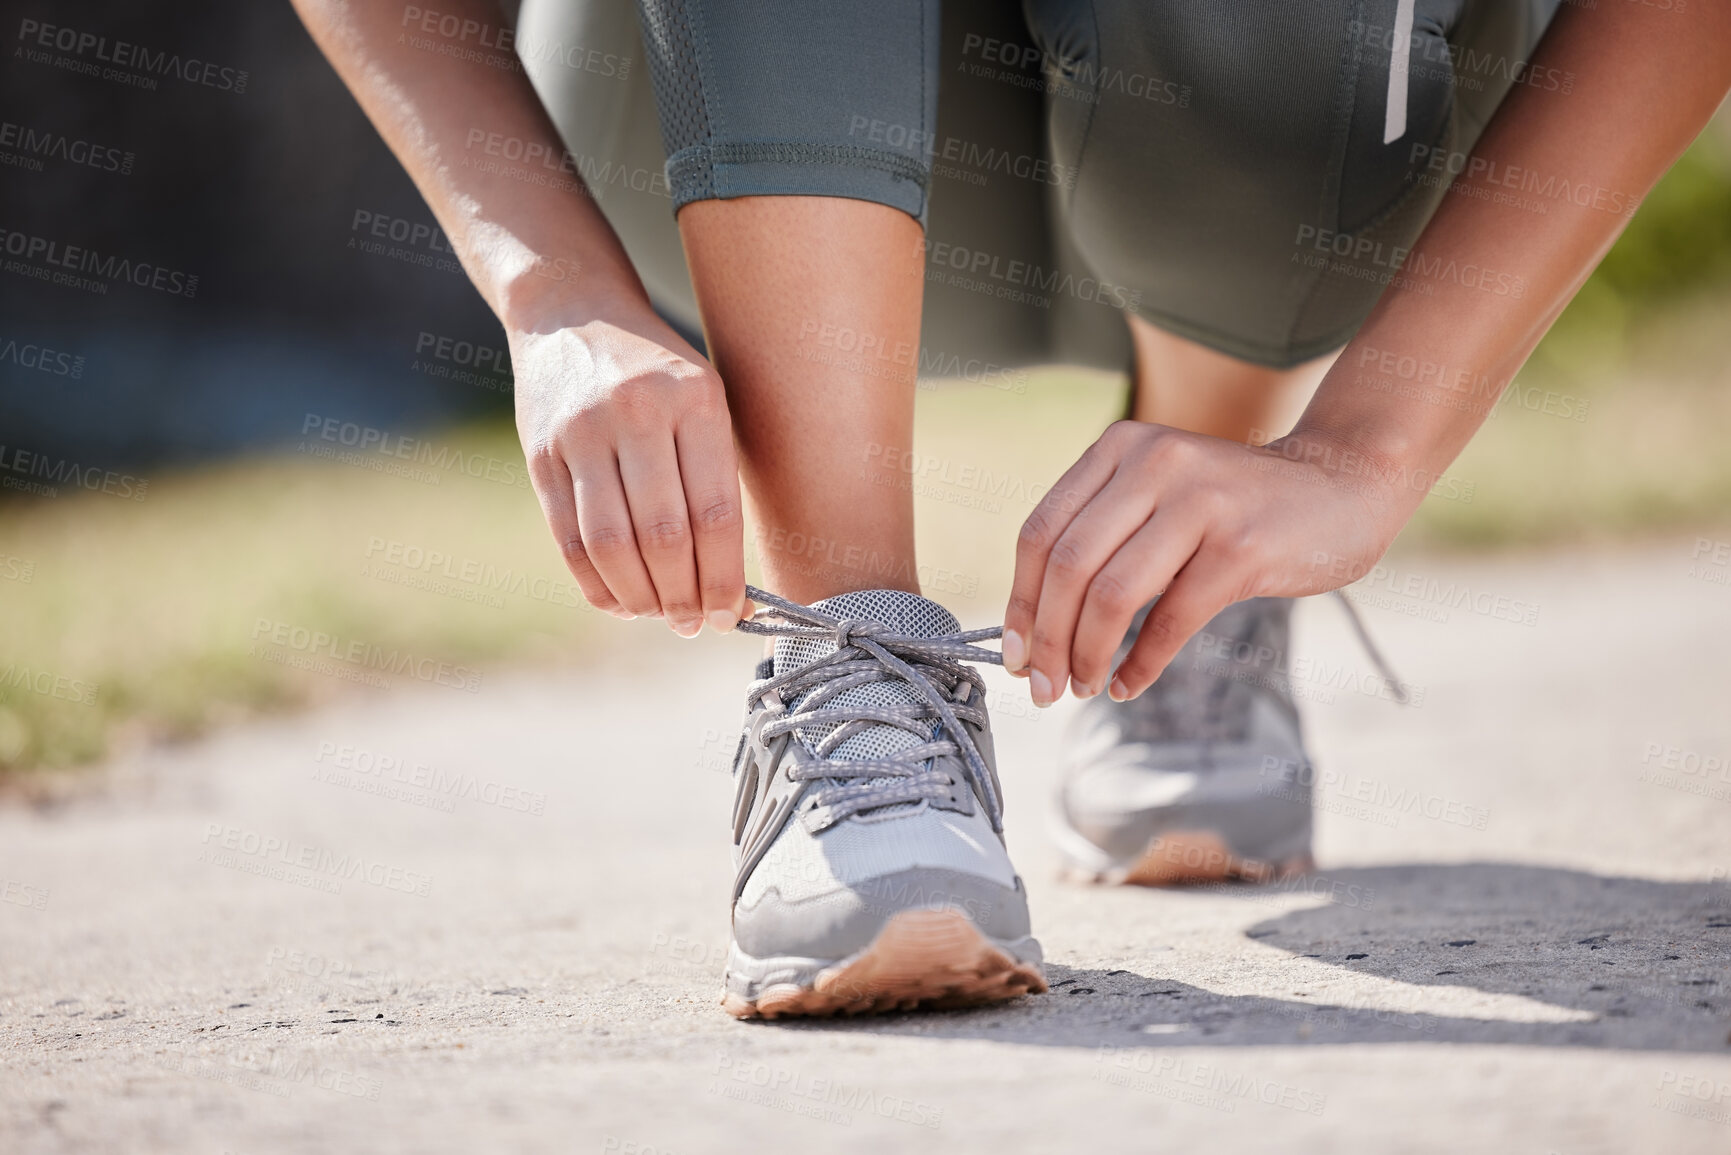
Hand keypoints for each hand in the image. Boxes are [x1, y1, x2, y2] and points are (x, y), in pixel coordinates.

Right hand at [512, 306, 747, 634]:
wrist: (573, 314)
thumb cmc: (659, 373)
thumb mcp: (705, 400)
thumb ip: (716, 478)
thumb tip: (730, 584)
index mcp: (696, 399)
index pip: (713, 512)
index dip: (722, 578)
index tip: (730, 615)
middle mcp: (637, 412)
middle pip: (662, 535)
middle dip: (682, 595)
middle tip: (692, 624)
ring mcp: (582, 432)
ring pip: (611, 545)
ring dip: (639, 597)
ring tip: (659, 614)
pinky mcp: (541, 454)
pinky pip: (569, 539)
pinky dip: (596, 584)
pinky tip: (620, 601)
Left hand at [1002, 421, 1410, 704]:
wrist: (1340, 487)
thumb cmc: (1232, 507)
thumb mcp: (1158, 492)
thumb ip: (1101, 534)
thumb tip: (1033, 627)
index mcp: (1120, 447)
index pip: (1041, 533)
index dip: (1019, 601)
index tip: (1014, 654)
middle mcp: (1155, 463)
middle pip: (1068, 567)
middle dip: (1047, 640)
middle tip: (1042, 687)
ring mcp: (1201, 503)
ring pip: (1111, 596)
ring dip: (1086, 656)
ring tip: (1083, 687)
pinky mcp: (1242, 549)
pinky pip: (1169, 621)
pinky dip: (1139, 665)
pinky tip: (1127, 685)